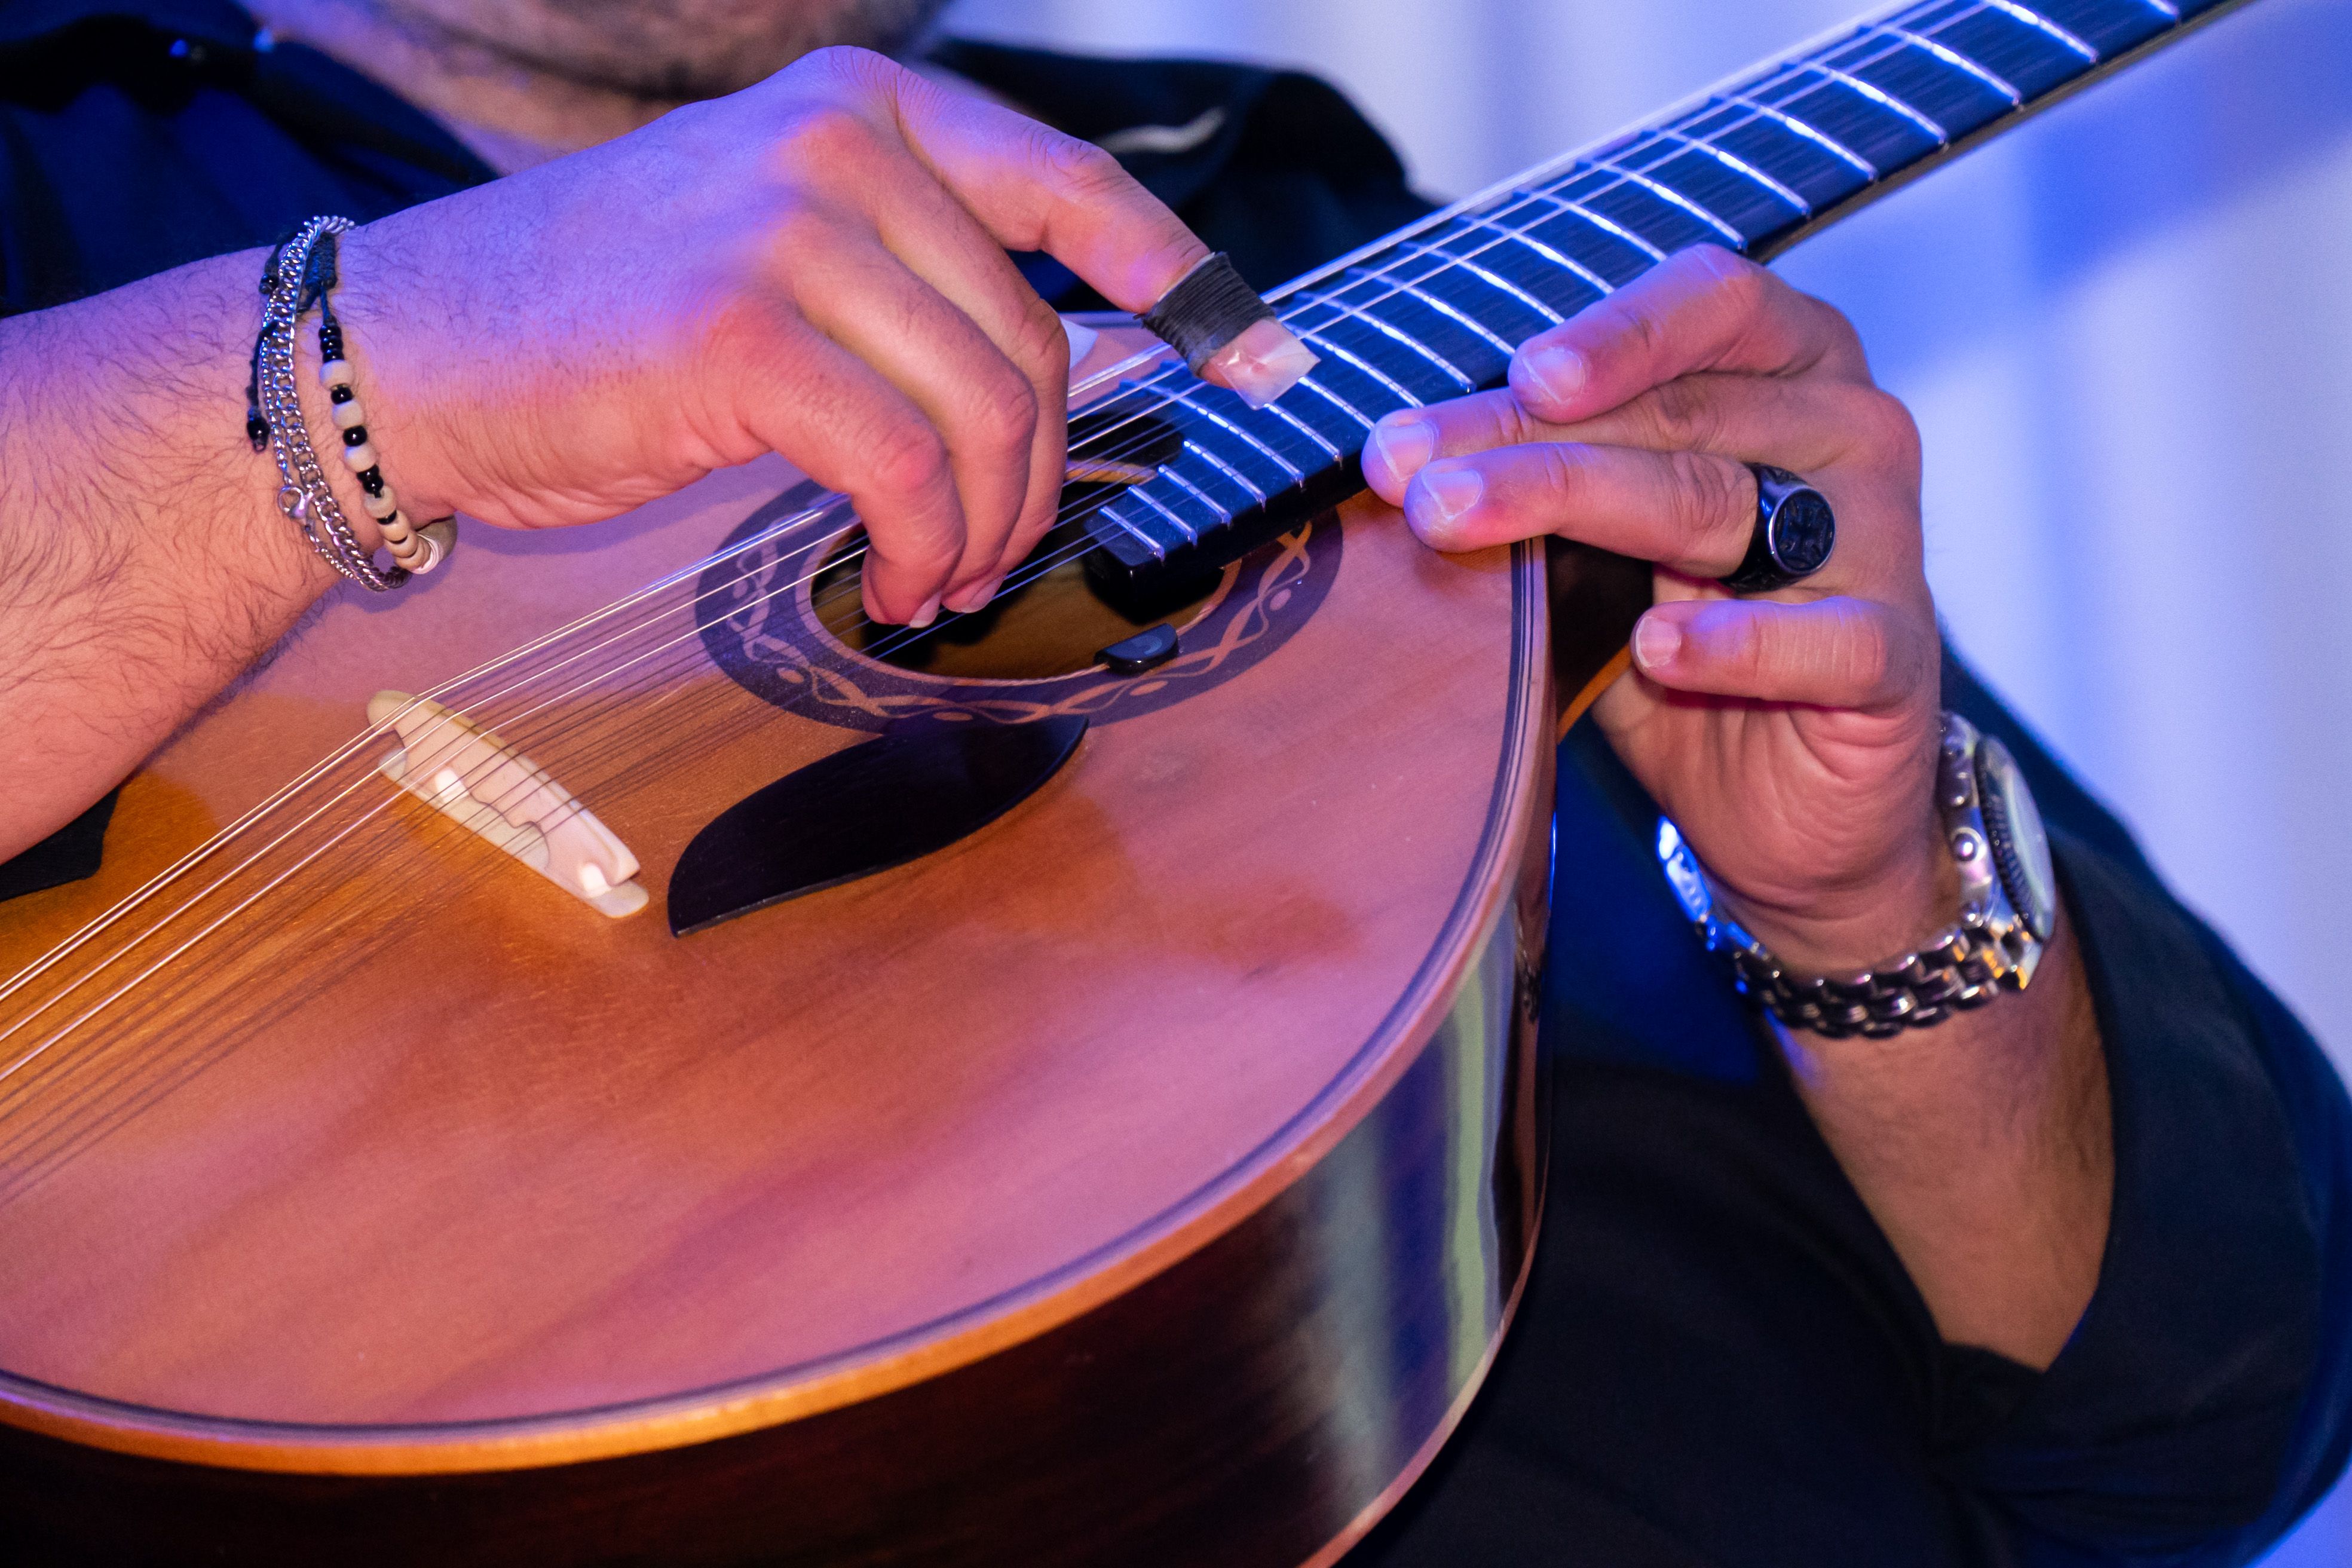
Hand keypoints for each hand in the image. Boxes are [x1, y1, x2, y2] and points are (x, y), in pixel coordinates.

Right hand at [336, 47, 1221, 623]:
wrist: (414, 352)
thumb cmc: (600, 325)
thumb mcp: (779, 253)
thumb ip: (916, 283)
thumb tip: (1068, 371)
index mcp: (862, 106)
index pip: (1074, 187)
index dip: (1192, 281)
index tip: (1266, 363)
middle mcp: (838, 140)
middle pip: (1035, 338)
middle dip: (1039, 477)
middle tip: (987, 557)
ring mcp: (791, 225)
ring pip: (988, 410)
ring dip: (985, 527)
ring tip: (935, 579)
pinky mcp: (746, 331)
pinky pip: (909, 468)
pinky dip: (922, 548)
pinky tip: (891, 582)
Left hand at [1362, 247, 1946, 974]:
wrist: (1788, 803)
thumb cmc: (1690, 640)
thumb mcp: (1606, 549)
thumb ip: (1546, 490)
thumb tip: (1404, 462)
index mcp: (1788, 370)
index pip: (1715, 304)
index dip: (1616, 330)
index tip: (1519, 374)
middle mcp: (1846, 433)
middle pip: (1678, 413)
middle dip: (1528, 442)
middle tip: (1416, 479)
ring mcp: (1881, 543)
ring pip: (1715, 504)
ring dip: (1572, 504)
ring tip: (1460, 522)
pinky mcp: (1892, 656)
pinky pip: (1819, 639)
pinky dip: (1734, 643)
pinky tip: (1657, 647)